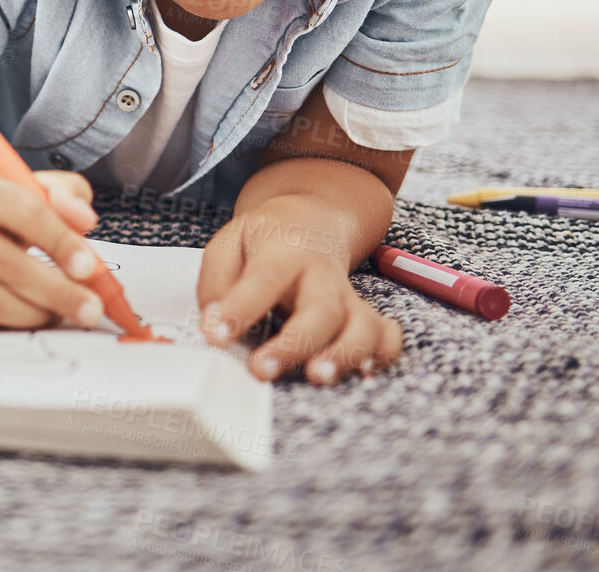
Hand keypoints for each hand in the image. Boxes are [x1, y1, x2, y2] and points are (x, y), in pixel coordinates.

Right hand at [0, 168, 105, 329]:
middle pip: (7, 264)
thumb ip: (62, 193)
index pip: (24, 211)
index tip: (90, 268)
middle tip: (90, 310)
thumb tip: (84, 220)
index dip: (61, 241)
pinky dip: (4, 327)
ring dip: (35, 314)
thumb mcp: (20, 187)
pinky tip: (23, 319)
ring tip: (60, 315)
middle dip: (58, 292)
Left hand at [197, 195, 401, 384]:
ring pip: (361, 327)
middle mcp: (322, 276)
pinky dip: (382, 356)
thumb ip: (216, 280)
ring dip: (344, 355)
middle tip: (261, 370)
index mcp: (284, 252)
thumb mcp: (229, 242)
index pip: (264, 279)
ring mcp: (348, 298)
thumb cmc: (267, 238)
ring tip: (317, 377)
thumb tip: (212, 323)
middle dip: (294, 344)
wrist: (312, 219)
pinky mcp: (365, 316)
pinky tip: (362, 373)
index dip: (241, 309)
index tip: (217, 335)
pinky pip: (386, 337)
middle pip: (321, 310)